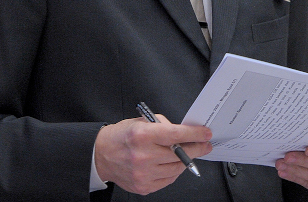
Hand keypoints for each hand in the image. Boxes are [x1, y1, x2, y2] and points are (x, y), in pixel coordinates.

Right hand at [94, 115, 211, 194]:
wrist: (101, 155)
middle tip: (205, 144)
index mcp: (142, 135)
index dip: (194, 134)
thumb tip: (183, 132)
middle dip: (197, 148)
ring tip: (189, 153)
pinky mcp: (144, 186)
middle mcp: (143, 156)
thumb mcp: (141, 121)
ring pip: (177, 168)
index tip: (205, 133)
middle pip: (180, 154)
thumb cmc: (121, 136)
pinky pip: (168, 179)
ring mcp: (143, 174)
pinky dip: (174, 171)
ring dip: (186, 160)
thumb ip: (163, 125)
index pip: (175, 135)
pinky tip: (173, 163)